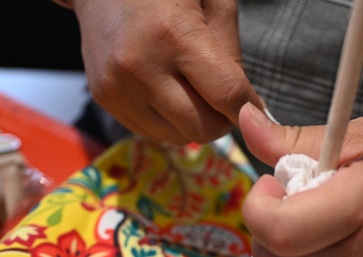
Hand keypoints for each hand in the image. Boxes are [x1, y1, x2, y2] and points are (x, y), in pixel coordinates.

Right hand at [72, 0, 262, 143]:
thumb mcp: (213, 1)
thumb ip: (232, 53)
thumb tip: (247, 106)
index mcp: (174, 35)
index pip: (226, 95)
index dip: (249, 109)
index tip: (258, 111)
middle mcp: (141, 66)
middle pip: (202, 127)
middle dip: (222, 120)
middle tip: (223, 101)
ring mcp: (117, 86)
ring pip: (177, 137)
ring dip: (194, 123)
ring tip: (192, 91)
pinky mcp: (103, 97)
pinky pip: (151, 132)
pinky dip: (168, 121)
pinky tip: (166, 92)